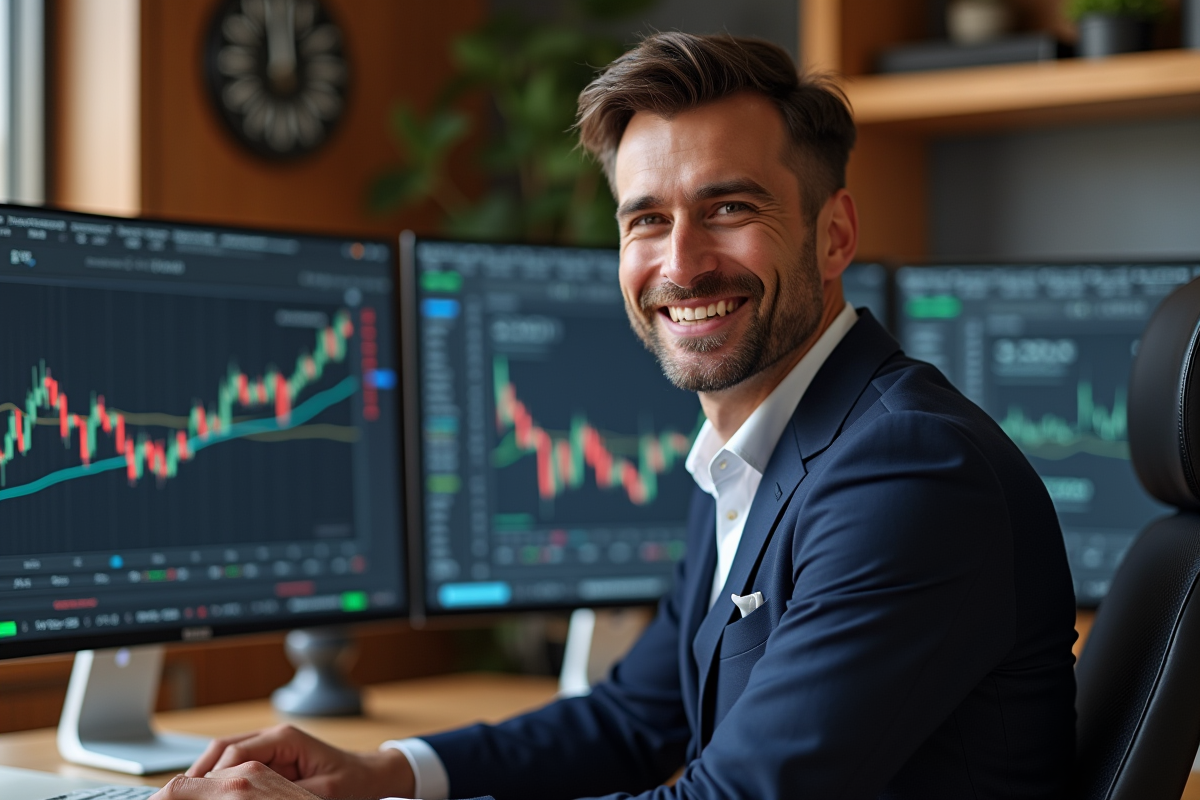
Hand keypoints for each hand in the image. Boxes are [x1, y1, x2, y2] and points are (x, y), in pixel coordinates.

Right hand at [185, 724, 413, 798]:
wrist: (368, 775)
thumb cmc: (351, 780)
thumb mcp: (324, 792)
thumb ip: (291, 795)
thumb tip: (254, 794)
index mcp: (286, 738)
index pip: (237, 750)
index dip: (213, 773)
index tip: (195, 792)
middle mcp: (273, 737)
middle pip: (223, 748)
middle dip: (199, 772)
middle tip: (177, 795)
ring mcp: (269, 746)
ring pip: (223, 754)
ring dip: (204, 775)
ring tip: (185, 795)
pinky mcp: (268, 758)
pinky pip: (234, 764)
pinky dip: (217, 778)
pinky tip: (207, 795)